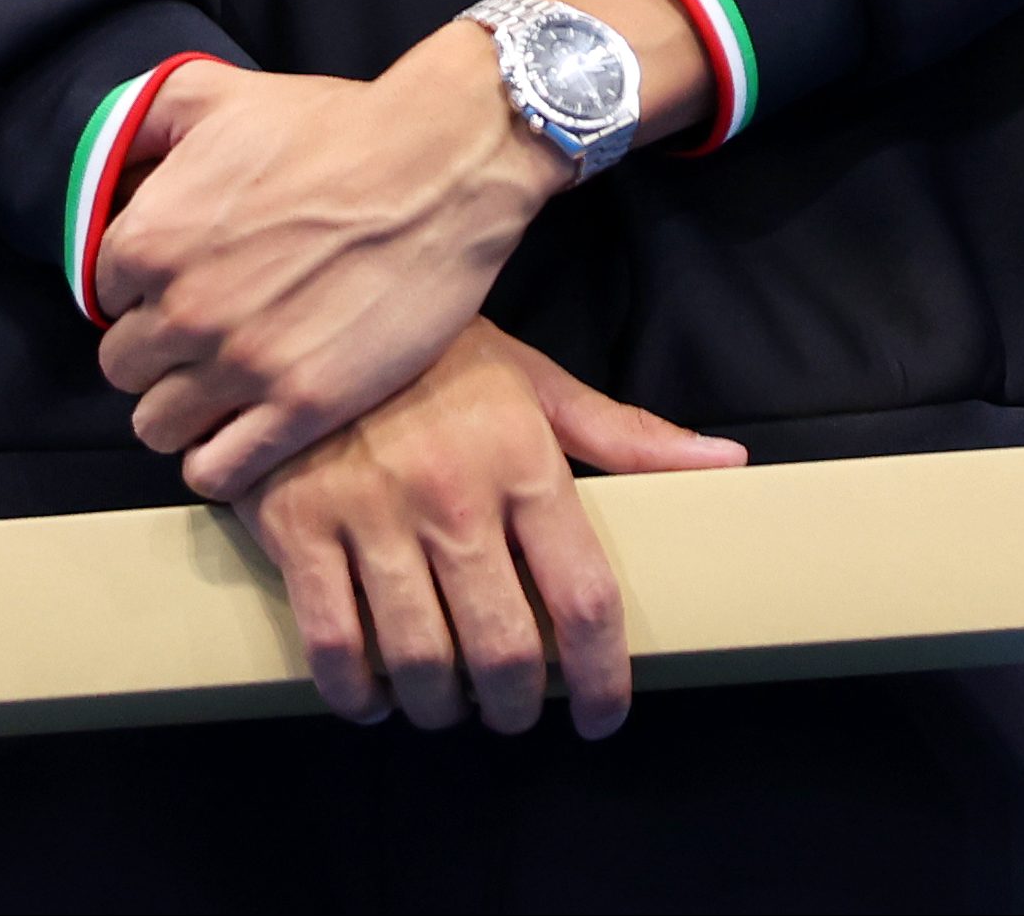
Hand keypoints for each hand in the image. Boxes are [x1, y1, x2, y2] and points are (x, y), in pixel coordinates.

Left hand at [98, 0, 711, 498]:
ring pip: (157, 427)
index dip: (142, 289)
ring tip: (223, 385)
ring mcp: (242, 365)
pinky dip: (218, 459)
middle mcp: (183, 308)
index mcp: (152, 236)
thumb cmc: (335, 124)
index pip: (102, 295)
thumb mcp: (219, 93)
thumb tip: (112, 162)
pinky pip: (216, 472)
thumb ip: (144, 118)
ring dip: (182, 409)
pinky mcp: (301, 407)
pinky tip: (245, 428)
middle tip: (205, 332)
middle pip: (124, 368)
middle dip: (157, 351)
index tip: (180, 283)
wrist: (440, 164)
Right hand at [241, 318, 744, 736]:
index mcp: (519, 455)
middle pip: (504, 651)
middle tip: (514, 709)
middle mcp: (450, 491)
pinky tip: (373, 692)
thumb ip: (622, 434)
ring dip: (441, 708)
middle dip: (518, 706)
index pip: (584, 598)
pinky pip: (333, 650)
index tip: (603, 714)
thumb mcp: (530, 378)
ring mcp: (368, 513)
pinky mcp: (297, 528)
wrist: (304, 309)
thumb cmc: (430, 354)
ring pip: (419, 665)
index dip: (604, 678)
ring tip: (448, 701)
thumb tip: (726, 463)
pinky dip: (357, 695)